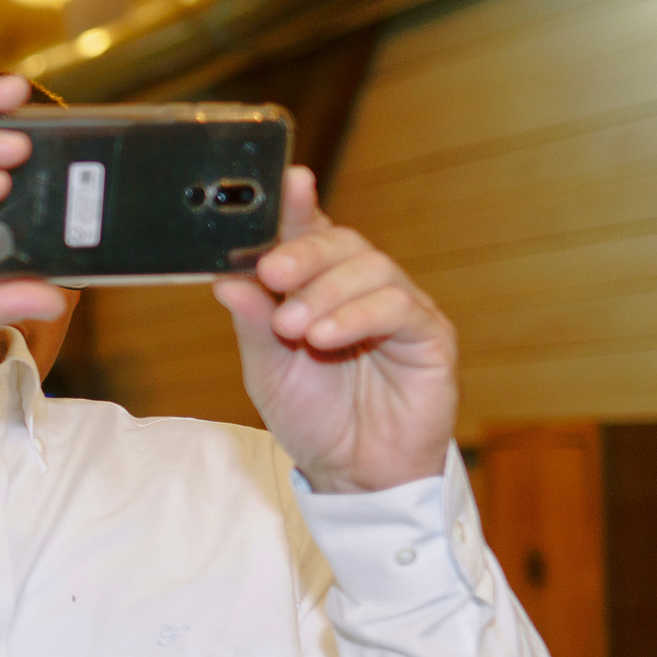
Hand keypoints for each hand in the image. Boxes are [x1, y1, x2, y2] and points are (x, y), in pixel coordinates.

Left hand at [213, 168, 456, 492]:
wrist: (354, 475)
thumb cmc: (314, 417)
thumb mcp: (267, 370)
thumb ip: (253, 323)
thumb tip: (225, 280)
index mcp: (319, 286)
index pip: (309, 233)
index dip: (297, 206)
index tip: (285, 181)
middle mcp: (361, 288)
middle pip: (340, 243)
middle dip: (303, 253)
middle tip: (272, 273)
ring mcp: (400, 308)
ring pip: (371, 269)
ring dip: (326, 292)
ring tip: (295, 327)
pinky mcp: (430, 336)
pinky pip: (400, 308)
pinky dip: (359, 316)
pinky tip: (326, 337)